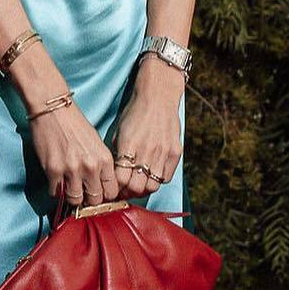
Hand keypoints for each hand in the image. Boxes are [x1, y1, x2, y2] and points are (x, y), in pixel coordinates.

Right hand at [28, 102, 119, 206]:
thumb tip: (99, 186)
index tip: (98, 195)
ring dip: (71, 196)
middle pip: (94, 200)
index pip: (111, 193)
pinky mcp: (53, 170)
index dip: (104, 196)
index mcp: (105, 159)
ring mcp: (71, 170)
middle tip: (82, 193)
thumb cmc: (75, 124)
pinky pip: (56, 193)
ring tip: (69, 188)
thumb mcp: (97, 144)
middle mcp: (91, 167)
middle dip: (88, 199)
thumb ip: (101, 165)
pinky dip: (56, 190)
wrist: (53, 109)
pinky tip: (56, 180)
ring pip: (75, 200)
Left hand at [110, 65, 183, 198]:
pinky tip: (151, 175)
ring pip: (152, 186)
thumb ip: (117, 154)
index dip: (116, 188)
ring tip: (139, 185)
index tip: (114, 189)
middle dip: (128, 192)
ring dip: (143, 189)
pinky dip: (158, 180)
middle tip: (125, 191)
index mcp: (129, 146)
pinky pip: (166, 177)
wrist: (158, 96)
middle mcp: (146, 151)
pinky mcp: (175, 152)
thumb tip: (113, 175)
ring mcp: (163, 153)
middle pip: (136, 187)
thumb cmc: (135, 113)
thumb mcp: (119, 132)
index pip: (120, 179)